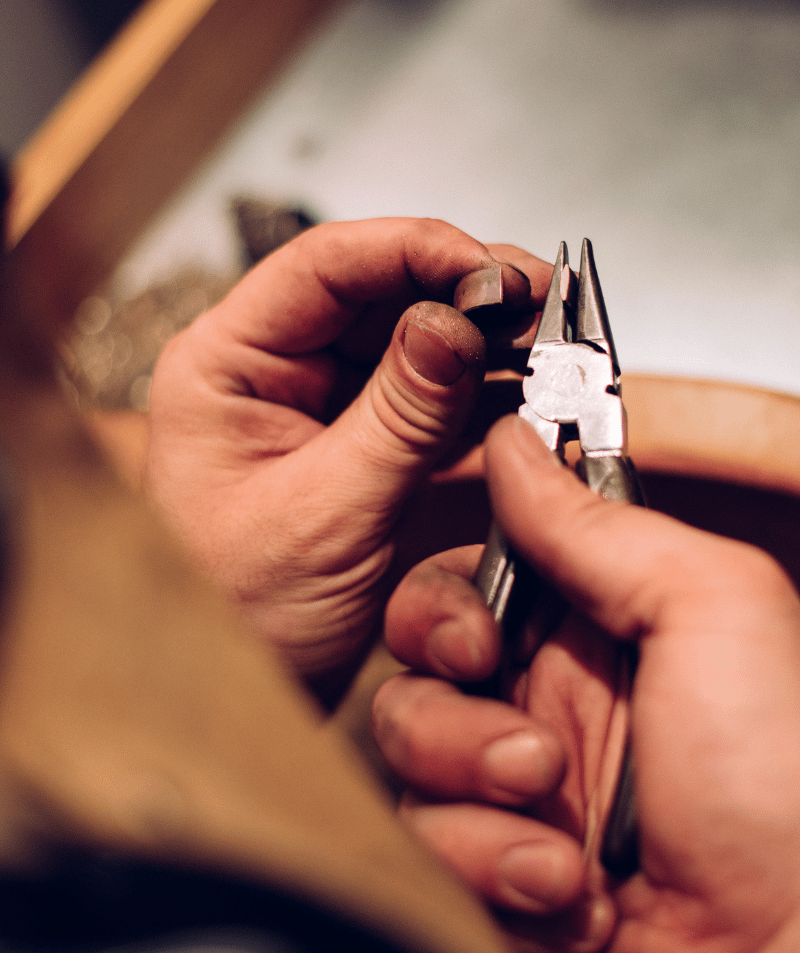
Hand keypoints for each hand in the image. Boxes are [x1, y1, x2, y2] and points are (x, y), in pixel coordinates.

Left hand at [145, 217, 548, 703]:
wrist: (239, 701)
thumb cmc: (234, 619)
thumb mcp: (324, 513)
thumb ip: (398, 417)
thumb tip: (455, 324)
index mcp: (228, 366)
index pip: (325, 266)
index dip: (417, 251)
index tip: (492, 269)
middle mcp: (272, 374)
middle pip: (380, 298)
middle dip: (465, 297)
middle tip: (540, 308)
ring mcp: (320, 410)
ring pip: (414, 347)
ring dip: (484, 347)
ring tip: (547, 351)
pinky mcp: (360, 450)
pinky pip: (428, 404)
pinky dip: (480, 400)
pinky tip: (524, 397)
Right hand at [373, 413, 799, 952]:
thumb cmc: (790, 800)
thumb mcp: (714, 614)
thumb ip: (601, 526)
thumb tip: (517, 446)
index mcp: (599, 630)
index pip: (469, 580)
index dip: (445, 605)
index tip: (475, 638)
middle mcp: (554, 703)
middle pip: (420, 673)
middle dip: (451, 718)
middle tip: (530, 753)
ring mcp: (525, 795)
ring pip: (413, 767)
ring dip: (480, 810)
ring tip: (566, 849)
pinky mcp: (503, 876)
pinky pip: (432, 854)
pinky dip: (496, 880)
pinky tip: (575, 903)